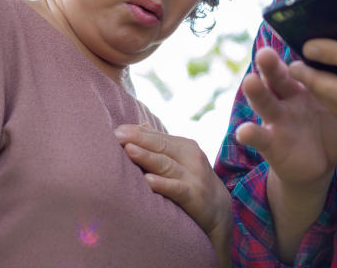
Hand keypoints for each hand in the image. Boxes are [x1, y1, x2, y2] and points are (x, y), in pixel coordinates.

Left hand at [115, 123, 230, 257]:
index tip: (117, 130)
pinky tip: (148, 181)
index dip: (137, 132)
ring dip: (147, 157)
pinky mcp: (195, 196)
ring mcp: (194, 176)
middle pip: (161, 146)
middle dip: (138, 139)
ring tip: (128, 150)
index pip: (157, 136)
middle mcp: (191, 157)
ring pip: (166, 164)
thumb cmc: (192, 181)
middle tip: (117, 135)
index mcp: (184, 146)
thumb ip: (161, 144)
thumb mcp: (180, 160)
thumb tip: (140, 125)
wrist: (219, 210)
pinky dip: (163, 184)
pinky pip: (177, 189)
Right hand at [235, 47, 336, 187]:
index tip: (302, 40)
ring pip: (265, 101)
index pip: (303, 64)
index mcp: (308, 85)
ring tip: (250, 81)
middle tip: (266, 52)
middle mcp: (289, 96)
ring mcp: (277, 118)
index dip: (302, 55)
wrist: (319, 163)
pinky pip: (259, 137)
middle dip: (270, 64)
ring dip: (256, 92)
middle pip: (278, 76)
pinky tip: (245, 131)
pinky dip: (250, 133)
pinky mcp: (270, 142)